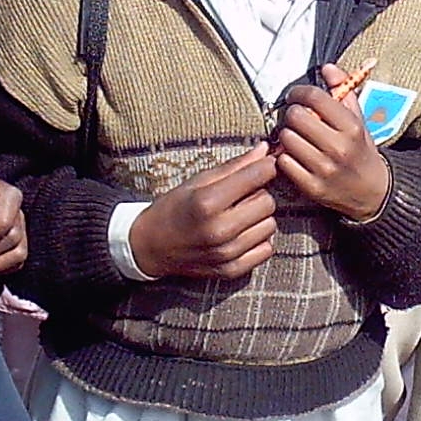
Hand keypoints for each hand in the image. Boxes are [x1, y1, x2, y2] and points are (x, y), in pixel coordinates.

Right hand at [129, 145, 280, 279]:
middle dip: (259, 194)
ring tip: (238, 216)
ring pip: (270, 226)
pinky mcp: (230, 271)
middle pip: (268, 202)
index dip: (264, 167)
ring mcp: (225, 253)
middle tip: (240, 197)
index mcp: (208, 201)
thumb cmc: (175, 207)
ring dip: (258, 219)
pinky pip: (266, 249)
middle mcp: (219, 230)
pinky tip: (240, 235)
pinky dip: (257, 241)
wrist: (151, 246)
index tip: (260, 167)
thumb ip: (235, 166)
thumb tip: (266, 149)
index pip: (259, 175)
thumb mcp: (199, 180)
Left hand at [276, 64, 390, 220]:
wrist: (372, 191)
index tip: (296, 95)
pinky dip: (286, 157)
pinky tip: (295, 155)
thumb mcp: (358, 119)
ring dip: (288, 135)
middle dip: (293, 113)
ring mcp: (324, 169)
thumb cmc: (361, 150)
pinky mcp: (312, 187)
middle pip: (296, 116)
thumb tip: (327, 67)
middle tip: (297, 117)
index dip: (300, 92)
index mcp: (352, 127)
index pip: (315, 97)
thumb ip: (344, 90)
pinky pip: (284, 163)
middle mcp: (339, 148)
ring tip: (297, 137)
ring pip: (287, 139)